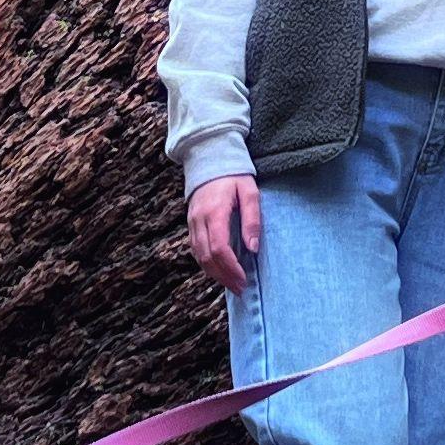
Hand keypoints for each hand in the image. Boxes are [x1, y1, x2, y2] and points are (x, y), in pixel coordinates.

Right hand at [189, 175, 263, 292]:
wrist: (210, 156)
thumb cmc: (233, 174)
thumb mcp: (250, 192)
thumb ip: (252, 220)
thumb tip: (253, 249)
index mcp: (214, 212)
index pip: (219, 248)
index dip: (231, 268)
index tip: (244, 279)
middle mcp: (199, 219)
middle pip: (207, 257)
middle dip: (224, 276)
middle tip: (240, 288)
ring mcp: (192, 221)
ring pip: (199, 256)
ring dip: (214, 273)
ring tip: (231, 284)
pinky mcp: (191, 222)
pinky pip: (195, 248)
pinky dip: (206, 263)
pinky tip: (219, 269)